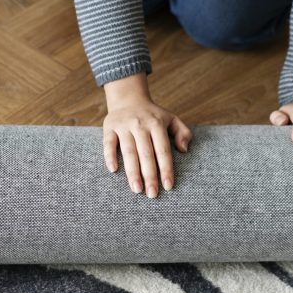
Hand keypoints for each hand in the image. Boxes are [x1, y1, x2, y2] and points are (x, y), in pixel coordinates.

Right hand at [102, 74, 191, 197]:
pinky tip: (113, 170)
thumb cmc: (152, 115)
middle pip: (146, 154)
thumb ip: (183, 133)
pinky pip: (108, 144)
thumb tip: (184, 150)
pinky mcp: (109, 128)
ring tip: (137, 189)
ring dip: (132, 172)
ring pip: (129, 152)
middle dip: (149, 176)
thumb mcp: (171, 119)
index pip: (163, 150)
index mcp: (157, 124)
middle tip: (152, 194)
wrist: (128, 98)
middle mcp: (140, 125)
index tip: (168, 186)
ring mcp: (124, 126)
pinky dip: (110, 156)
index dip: (166, 169)